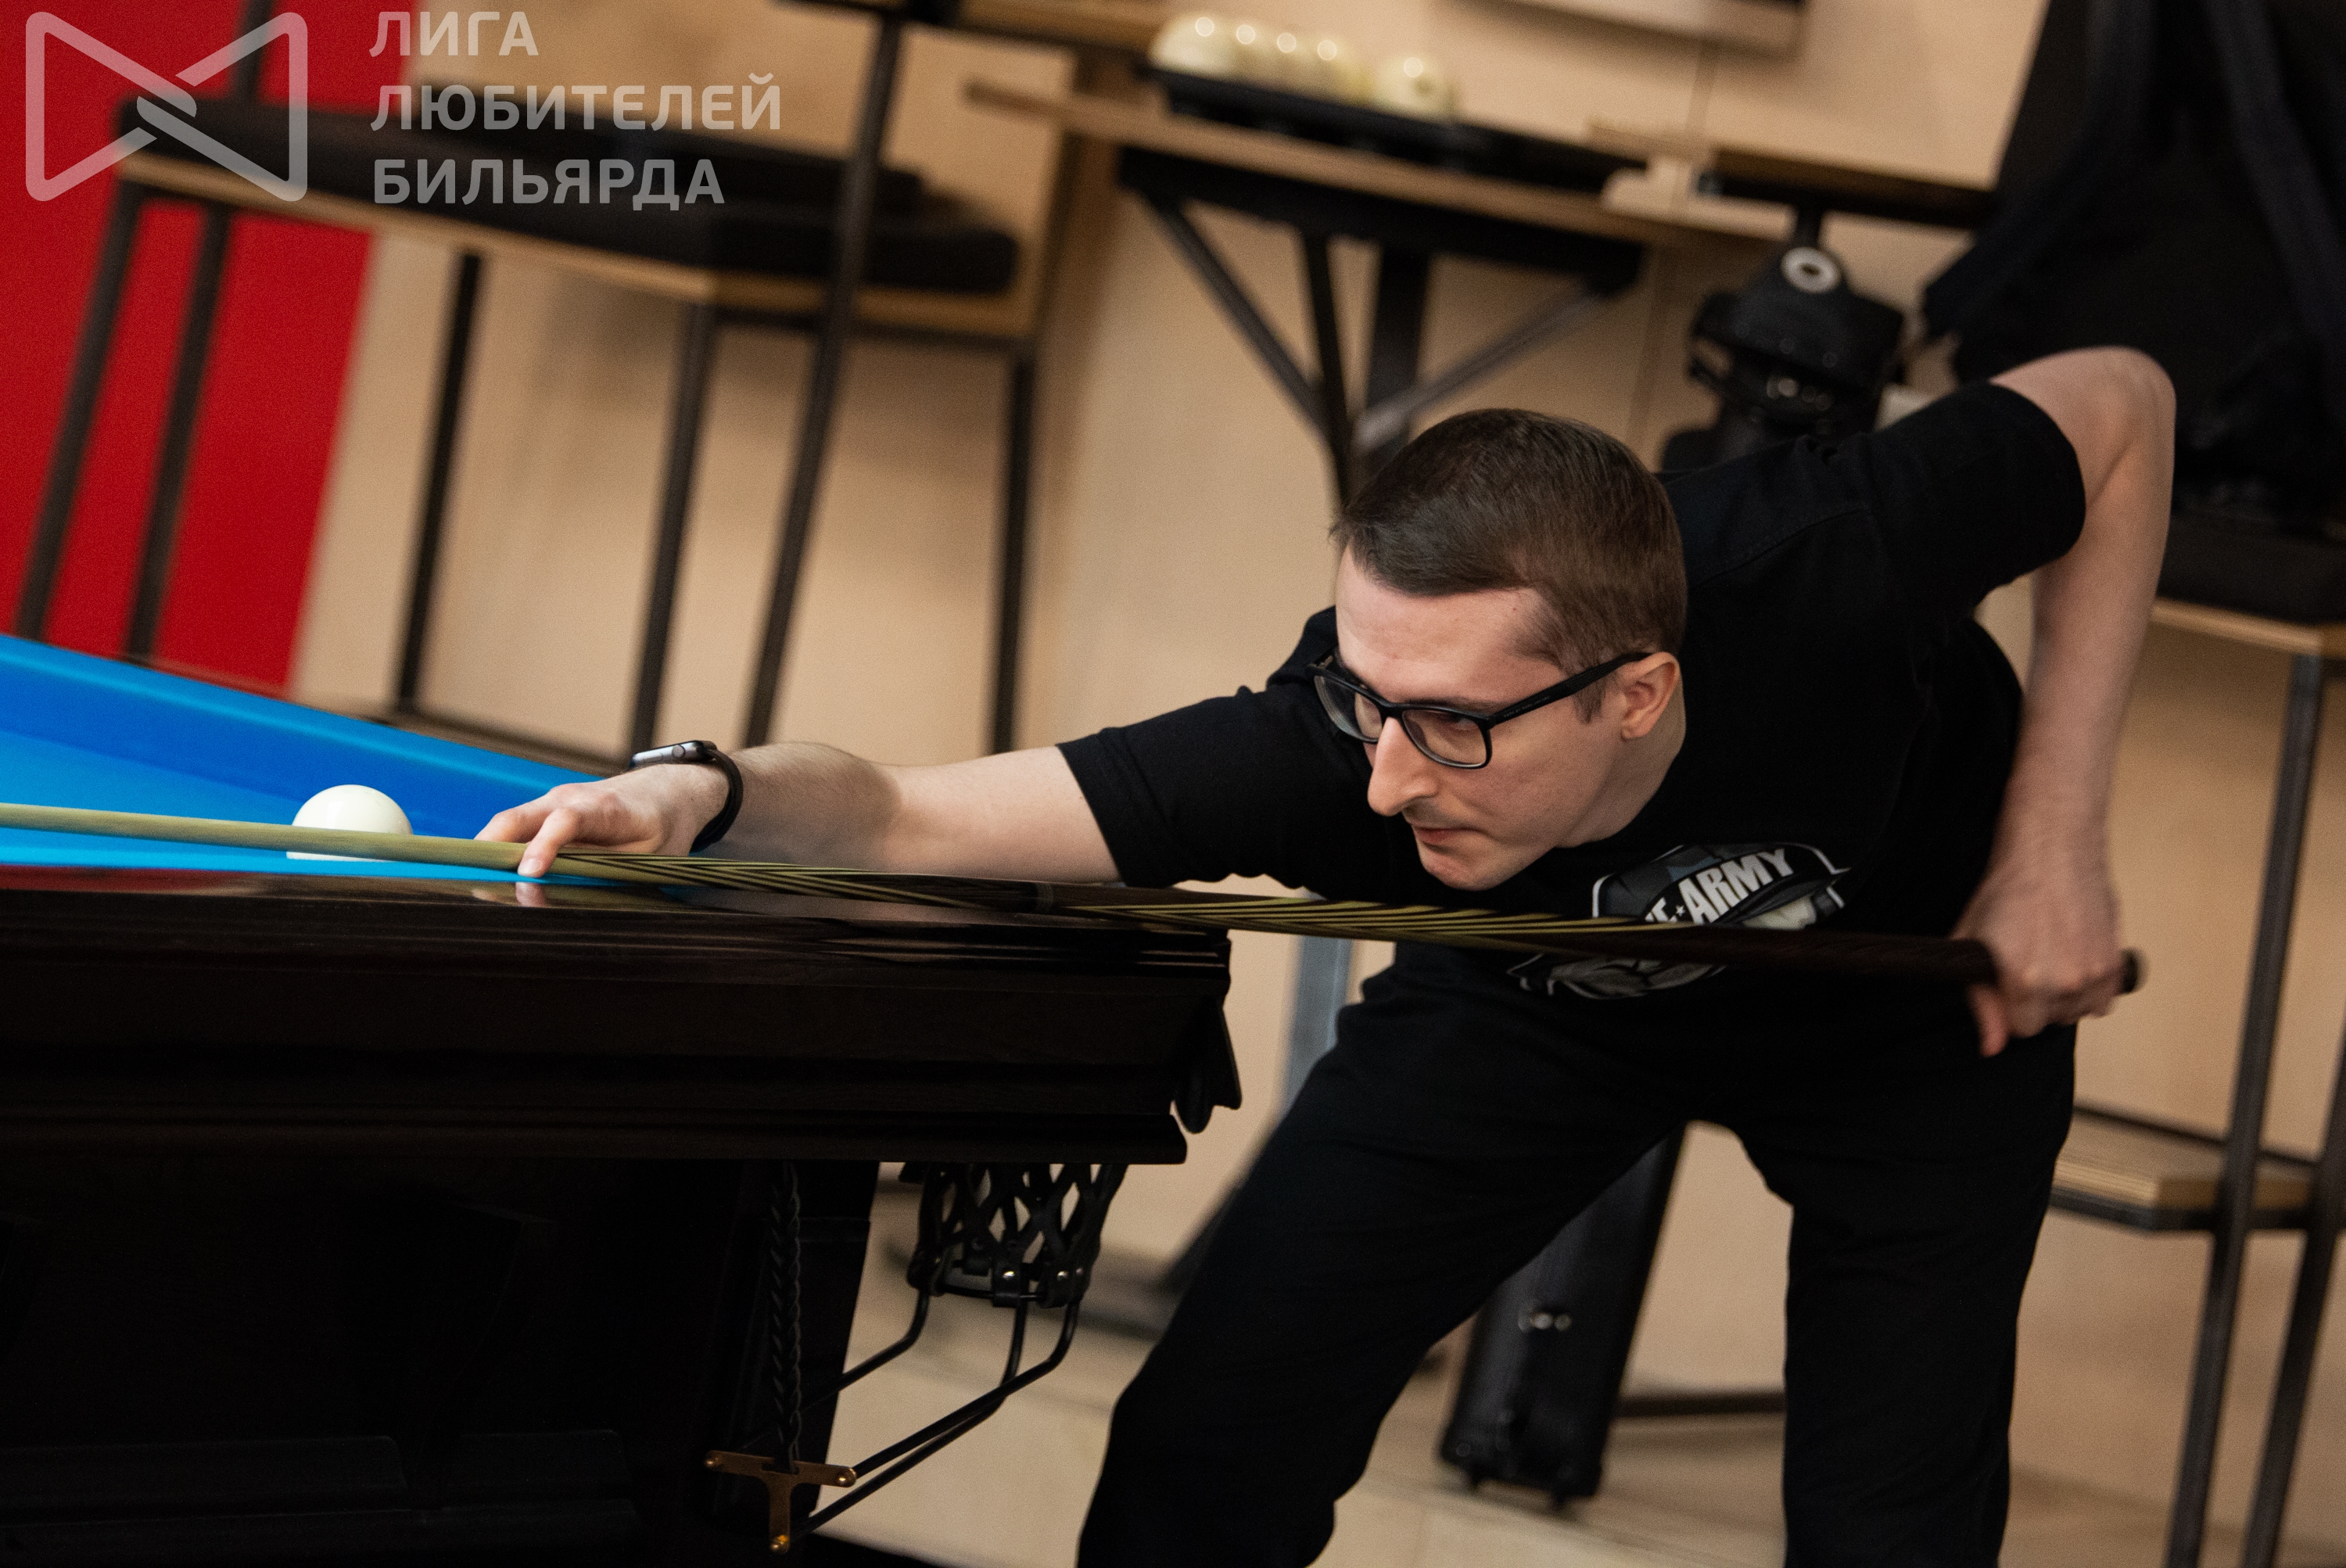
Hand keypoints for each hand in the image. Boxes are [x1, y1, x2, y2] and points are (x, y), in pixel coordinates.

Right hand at [477, 766, 727, 876]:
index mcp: (604, 809)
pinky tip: (489, 875)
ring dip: (488, 852)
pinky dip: (499, 849)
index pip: (565, 821)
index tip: (527, 874)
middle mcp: (570, 798)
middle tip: (471, 882)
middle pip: (517, 819)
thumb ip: (607, 871)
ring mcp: (554, 801)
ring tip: (473, 885)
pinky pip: (516, 829)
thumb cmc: (661, 828)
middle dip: (489, 848)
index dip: (544, 846)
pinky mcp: (547, 810)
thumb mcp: (648, 857)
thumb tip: (565, 893)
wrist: (668, 792)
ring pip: (509, 824)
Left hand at [1952, 840, 2125, 1055]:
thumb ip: (1980, 1001)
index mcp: (2023, 979)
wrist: (2052, 850)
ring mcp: (2094, 972)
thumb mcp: (1971, 942)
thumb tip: (1991, 1048)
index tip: (2007, 983)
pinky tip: (2074, 960)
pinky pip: (2104, 1002)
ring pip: (2078, 1012)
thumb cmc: (2005, 890)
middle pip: (2049, 1021)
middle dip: (2036, 1002)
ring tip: (2052, 958)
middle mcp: (2063, 981)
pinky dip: (2091, 990)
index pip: (2021, 1029)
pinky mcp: (2116, 961)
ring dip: (2065, 997)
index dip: (2010, 1007)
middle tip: (2030, 962)